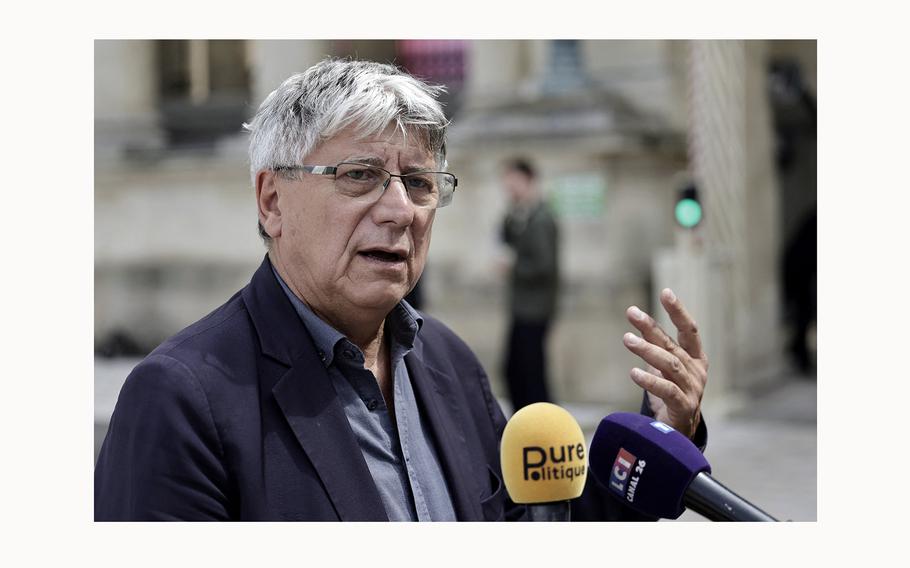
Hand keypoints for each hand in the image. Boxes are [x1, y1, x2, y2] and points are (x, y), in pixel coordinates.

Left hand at [622, 288, 707, 438]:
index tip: (666, 292)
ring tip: (627, 340)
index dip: (679, 311)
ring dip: (648, 350)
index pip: (689, 330)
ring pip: (670, 365)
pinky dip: (650, 380)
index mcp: (696, 358)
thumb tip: (637, 322)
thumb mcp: (664, 368)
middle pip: (672, 345)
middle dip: (651, 327)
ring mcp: (693, 390)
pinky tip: (634, 373)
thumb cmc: (671, 395)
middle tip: (632, 313)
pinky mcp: (684, 407)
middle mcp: (697, 371)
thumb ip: (656, 347)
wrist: (679, 434)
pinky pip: (667, 391)